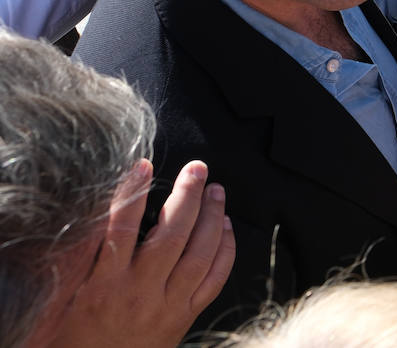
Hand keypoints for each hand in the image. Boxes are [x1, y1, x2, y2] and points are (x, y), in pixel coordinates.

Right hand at [45, 159, 235, 347]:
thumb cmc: (73, 336)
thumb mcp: (69, 294)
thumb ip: (84, 256)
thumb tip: (97, 212)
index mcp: (103, 286)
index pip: (119, 231)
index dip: (133, 194)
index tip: (142, 166)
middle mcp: (139, 294)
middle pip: (172, 236)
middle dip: (188, 196)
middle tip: (198, 168)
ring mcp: (166, 306)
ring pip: (199, 255)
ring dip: (213, 217)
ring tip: (216, 191)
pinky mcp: (184, 317)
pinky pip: (214, 280)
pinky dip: (225, 251)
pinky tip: (226, 228)